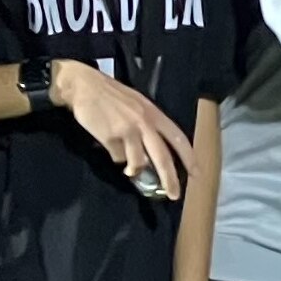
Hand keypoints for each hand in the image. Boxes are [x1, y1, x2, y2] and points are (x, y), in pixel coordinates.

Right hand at [51, 61, 195, 200]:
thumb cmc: (111, 95)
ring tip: (128, 169)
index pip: (178, 138)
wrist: (84, 85)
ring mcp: (127, 131)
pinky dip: (114, 156)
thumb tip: (150, 155)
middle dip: (170, 179)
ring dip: (132, 169)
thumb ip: (148, 126)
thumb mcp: (138, 105)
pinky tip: (108, 145)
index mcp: (154, 114)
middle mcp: (144, 123)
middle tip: (174, 195)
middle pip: (162, 157)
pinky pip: (117, 157)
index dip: (189, 157)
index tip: (196, 173)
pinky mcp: (110, 138)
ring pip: (137, 162)